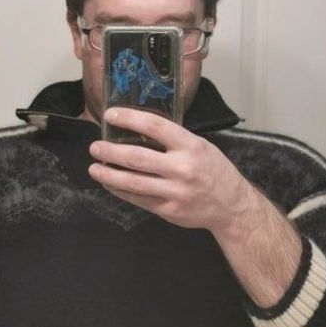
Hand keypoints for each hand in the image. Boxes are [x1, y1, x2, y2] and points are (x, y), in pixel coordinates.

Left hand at [88, 107, 254, 231]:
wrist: (231, 206)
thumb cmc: (214, 171)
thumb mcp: (201, 147)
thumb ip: (174, 141)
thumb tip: (137, 131)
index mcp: (190, 146)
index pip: (155, 127)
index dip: (129, 119)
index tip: (110, 115)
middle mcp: (182, 169)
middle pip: (136, 158)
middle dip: (110, 152)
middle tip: (95, 147)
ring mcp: (174, 192)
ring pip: (133, 183)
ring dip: (109, 175)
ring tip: (94, 169)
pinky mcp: (168, 211)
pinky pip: (138, 199)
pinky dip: (120, 191)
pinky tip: (110, 185)